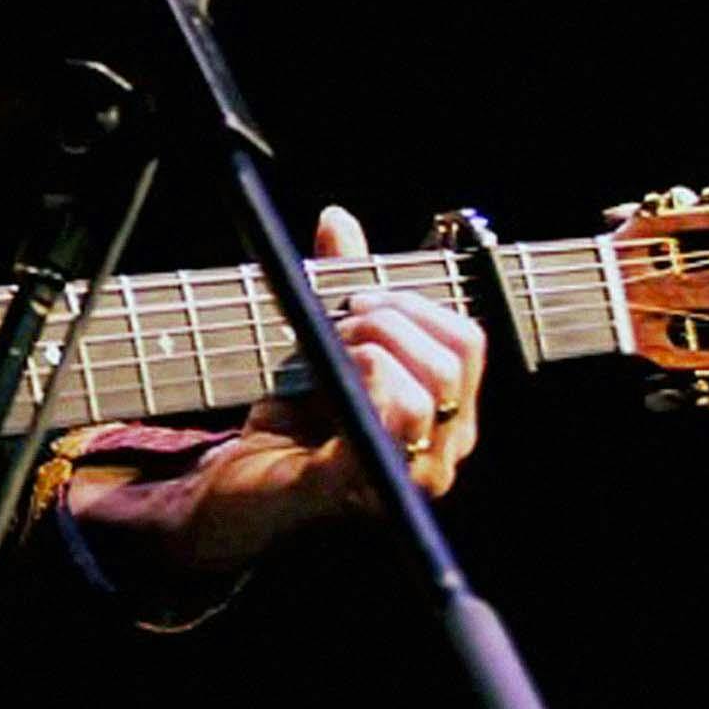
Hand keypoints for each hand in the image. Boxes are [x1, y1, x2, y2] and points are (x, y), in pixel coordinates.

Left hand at [68, 204, 487, 575]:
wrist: (240, 483)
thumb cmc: (295, 420)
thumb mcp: (319, 340)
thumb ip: (337, 281)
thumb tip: (337, 217)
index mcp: (446, 413)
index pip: (467, 342)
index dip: (414, 304)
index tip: (356, 297)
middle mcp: (441, 450)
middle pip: (449, 361)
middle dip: (386, 323)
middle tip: (336, 326)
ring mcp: (403, 478)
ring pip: (423, 395)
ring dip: (366, 353)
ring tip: (323, 357)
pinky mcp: (354, 490)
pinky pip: (382, 436)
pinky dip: (355, 391)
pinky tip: (324, 383)